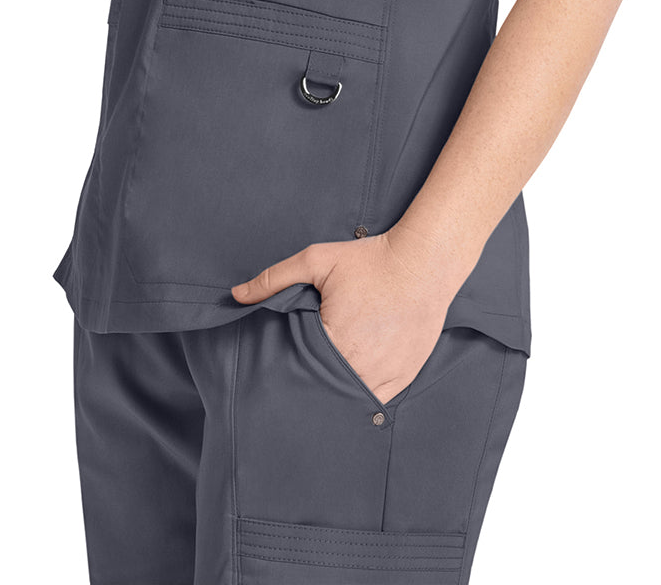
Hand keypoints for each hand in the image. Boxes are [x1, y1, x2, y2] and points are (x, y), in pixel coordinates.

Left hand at [230, 225, 458, 404]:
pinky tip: (352, 387)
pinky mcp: (405, 377)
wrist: (424, 262)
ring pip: (351, 400)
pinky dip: (364, 395)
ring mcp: (386, 376)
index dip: (289, 371)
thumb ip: (274, 279)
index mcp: (334, 342)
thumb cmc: (370, 261)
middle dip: (312, 386)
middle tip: (301, 381)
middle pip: (325, 389)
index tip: (280, 372)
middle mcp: (361, 367)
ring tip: (324, 387)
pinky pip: (377, 400)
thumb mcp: (317, 261)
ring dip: (338, 394)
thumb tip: (236, 295)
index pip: (299, 371)